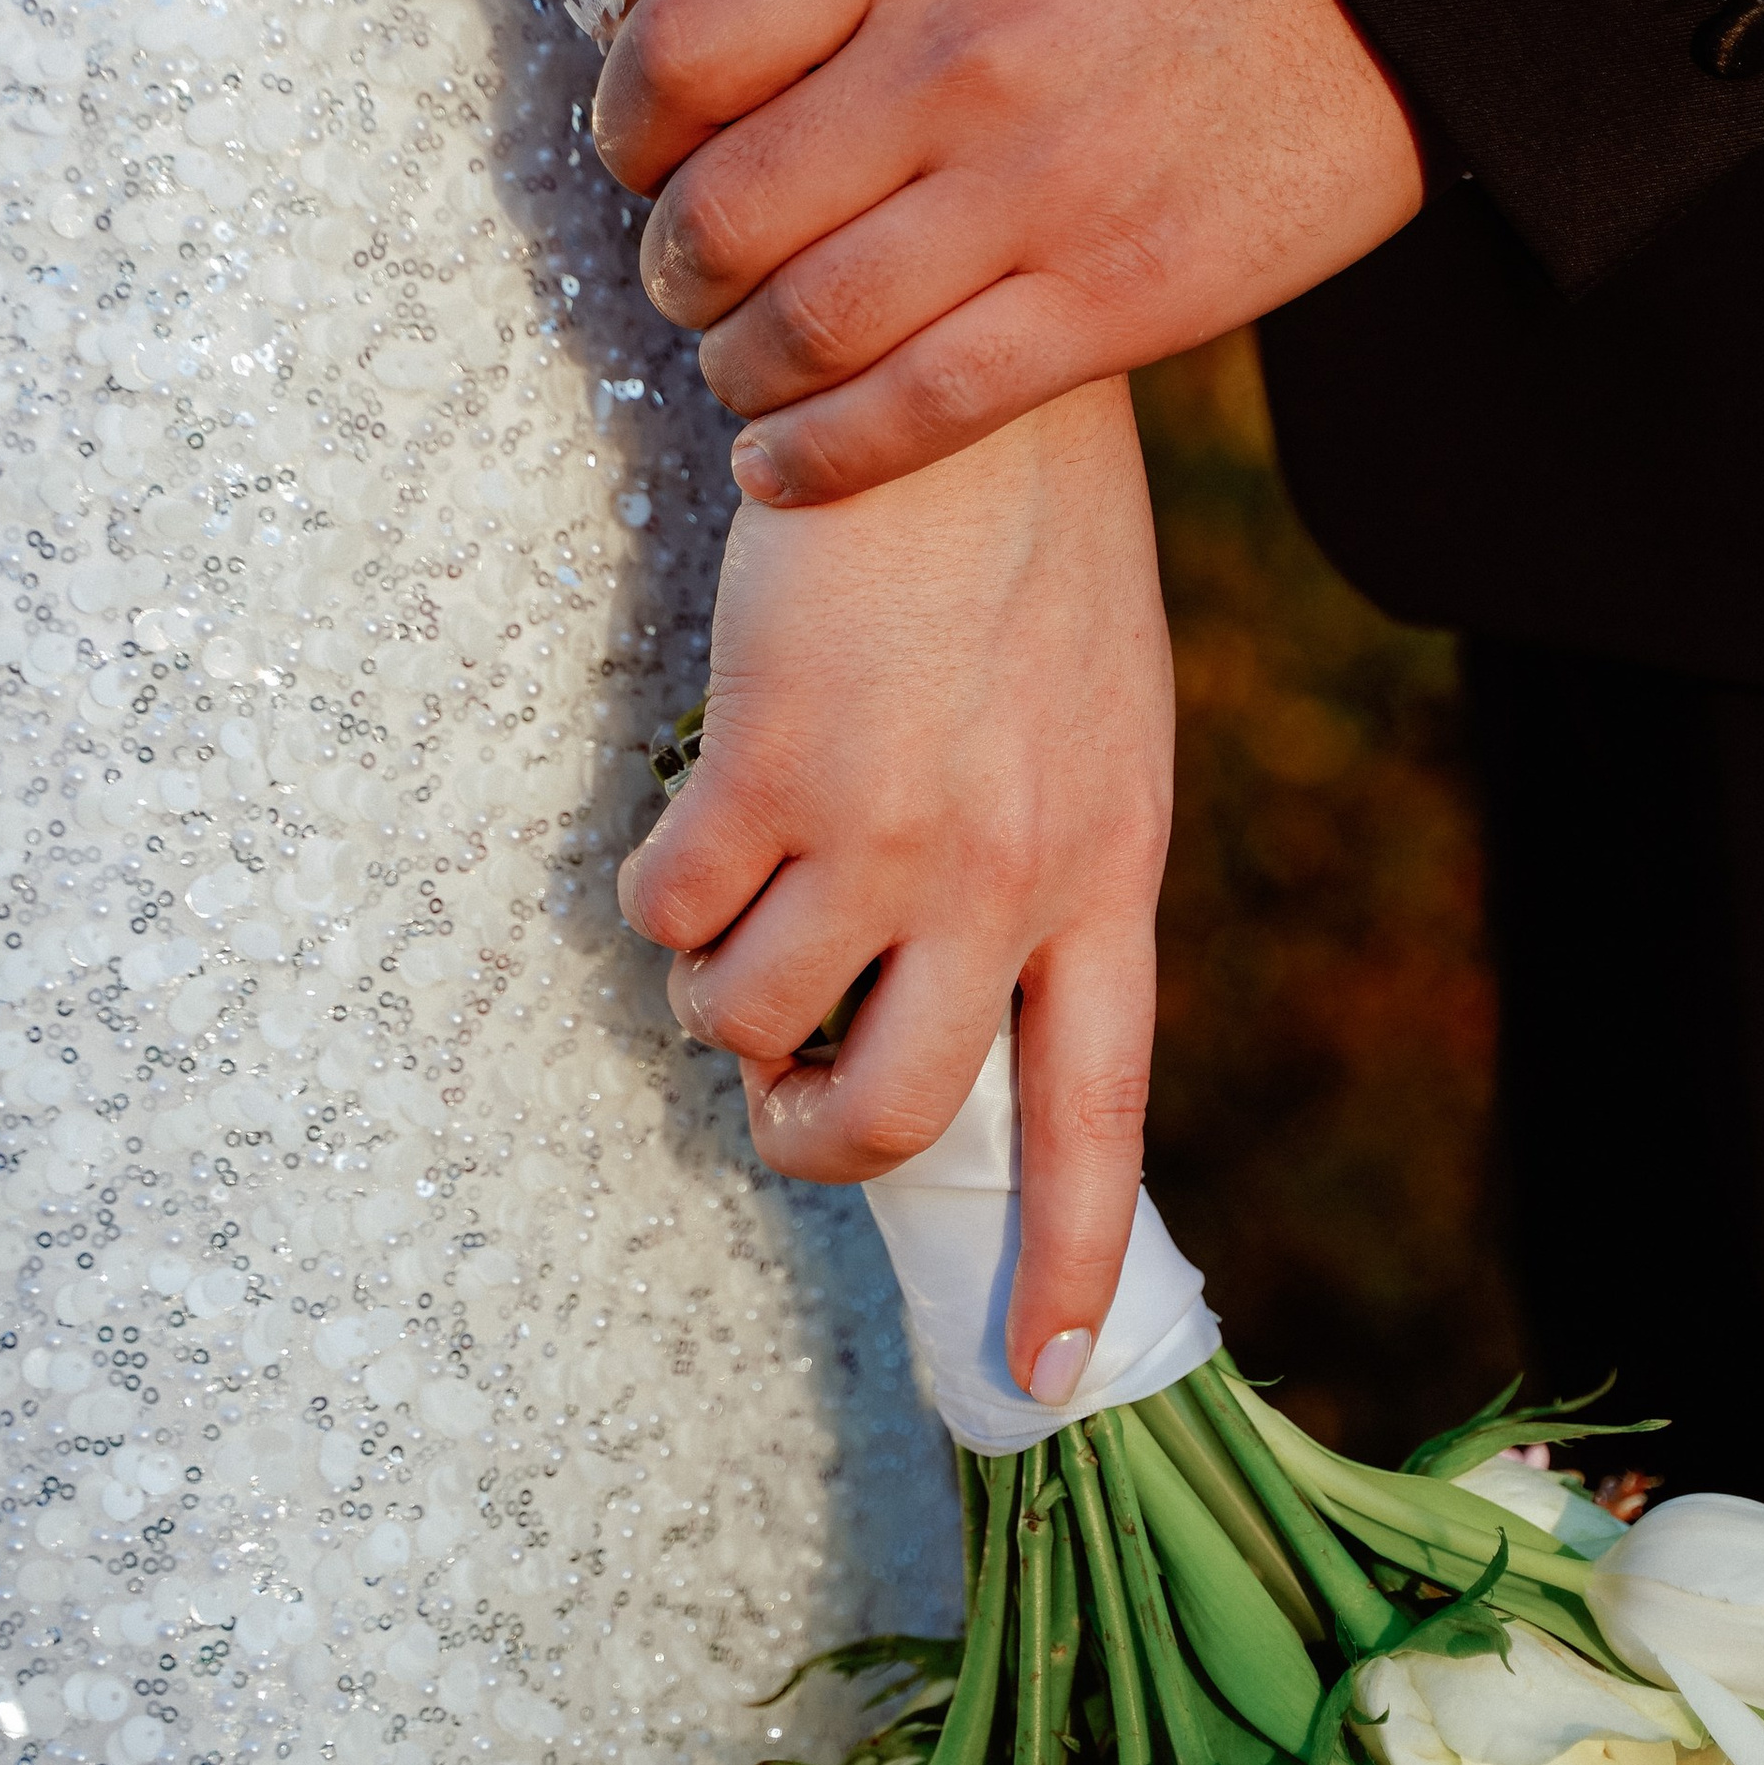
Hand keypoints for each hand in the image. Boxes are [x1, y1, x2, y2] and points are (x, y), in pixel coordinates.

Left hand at [592, 0, 1437, 502]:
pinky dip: (822, 457)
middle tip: (684, 279)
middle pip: (725, 209)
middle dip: (674, 268)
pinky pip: (924, 411)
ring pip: (807, 327)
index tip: (639, 155)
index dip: (626, 123)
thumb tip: (706, 34)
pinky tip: (780, 464)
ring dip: (738, 368)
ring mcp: (1039, 190)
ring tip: (739, 366)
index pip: (682, 48)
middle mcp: (957, 58)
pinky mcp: (1118, 300)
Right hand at [618, 376, 1173, 1395]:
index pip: (1094, 1111)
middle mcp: (1010, 879)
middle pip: (897, 1114)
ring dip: (712, 999)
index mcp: (1108, 869)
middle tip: (770, 1095)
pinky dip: (655, 898)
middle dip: (808, 1141)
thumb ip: (1047, 857)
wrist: (964, 387)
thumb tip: (948, 988)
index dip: (1057, 1256)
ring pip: (751, 1026)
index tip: (1035, 1376)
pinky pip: (671, 919)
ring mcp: (892, 835)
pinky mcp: (775, 774)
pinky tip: (685, 820)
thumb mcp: (1094, 718)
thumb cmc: (1026, 543)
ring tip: (724, 909)